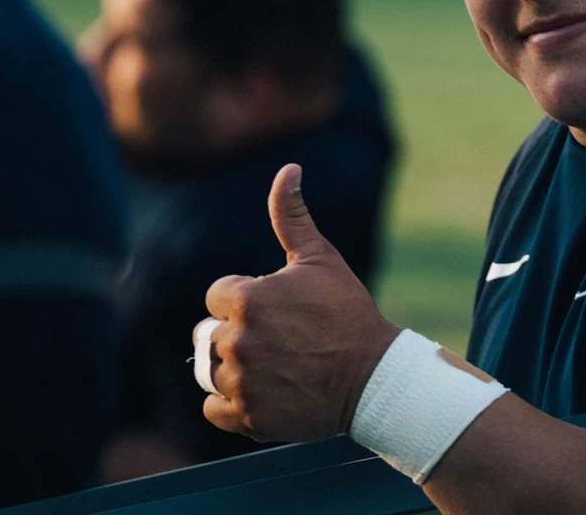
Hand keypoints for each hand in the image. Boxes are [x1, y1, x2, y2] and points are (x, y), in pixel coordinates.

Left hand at [198, 163, 400, 442]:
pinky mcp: (247, 417)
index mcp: (247, 299)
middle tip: (281, 338)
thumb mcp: (320, 259)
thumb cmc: (347, 312)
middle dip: (238, 332)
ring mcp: (240, 382)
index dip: (247, 298)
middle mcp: (236, 341)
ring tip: (276, 364)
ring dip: (236, 366)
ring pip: (212, 370)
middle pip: (211, 334)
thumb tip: (288, 168)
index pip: (218, 296)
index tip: (279, 307)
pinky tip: (264, 388)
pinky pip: (214, 408)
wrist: (374, 376)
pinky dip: (231, 403)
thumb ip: (292, 215)